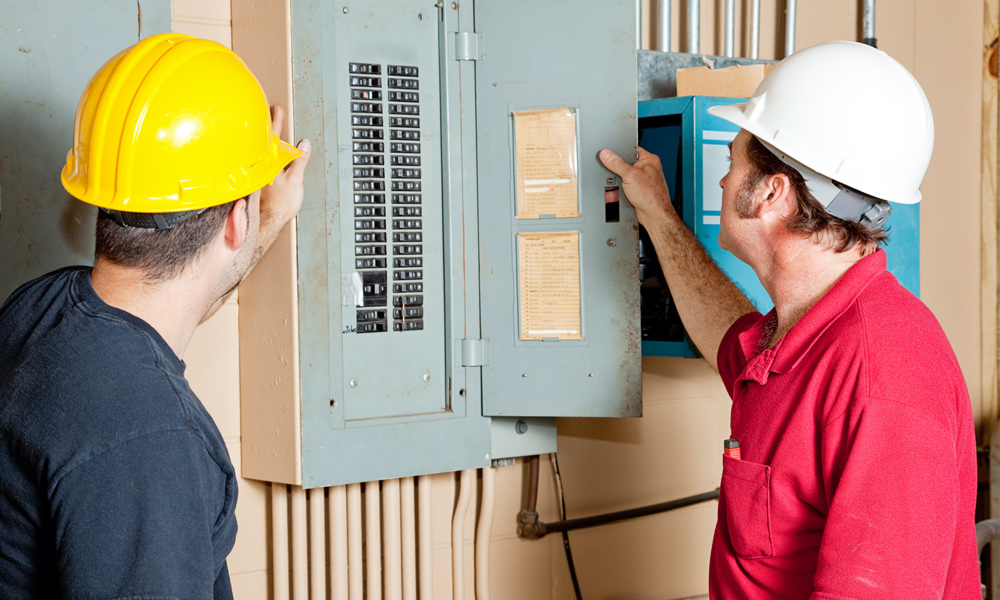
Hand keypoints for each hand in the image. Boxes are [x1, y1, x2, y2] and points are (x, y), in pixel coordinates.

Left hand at [260, 104, 311, 228]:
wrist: (269, 220)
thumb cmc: (281, 203)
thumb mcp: (296, 180)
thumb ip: (300, 161)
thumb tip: (305, 144)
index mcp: (271, 162)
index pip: (274, 137)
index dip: (276, 122)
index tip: (277, 109)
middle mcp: (263, 165)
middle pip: (266, 141)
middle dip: (270, 126)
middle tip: (272, 113)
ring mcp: (260, 172)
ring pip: (262, 151)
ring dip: (266, 139)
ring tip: (269, 129)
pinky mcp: (258, 180)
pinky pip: (261, 161)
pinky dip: (264, 153)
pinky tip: (266, 153)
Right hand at [599, 147, 674, 226]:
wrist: (654, 215)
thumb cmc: (652, 196)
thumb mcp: (630, 175)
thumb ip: (616, 163)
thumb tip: (606, 154)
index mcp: (649, 159)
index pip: (631, 150)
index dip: (620, 153)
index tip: (610, 156)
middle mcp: (648, 169)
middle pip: (625, 164)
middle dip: (618, 172)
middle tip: (619, 177)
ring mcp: (643, 180)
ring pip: (624, 177)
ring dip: (620, 183)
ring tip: (624, 188)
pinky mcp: (639, 190)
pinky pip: (625, 187)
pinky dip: (622, 191)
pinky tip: (624, 194)